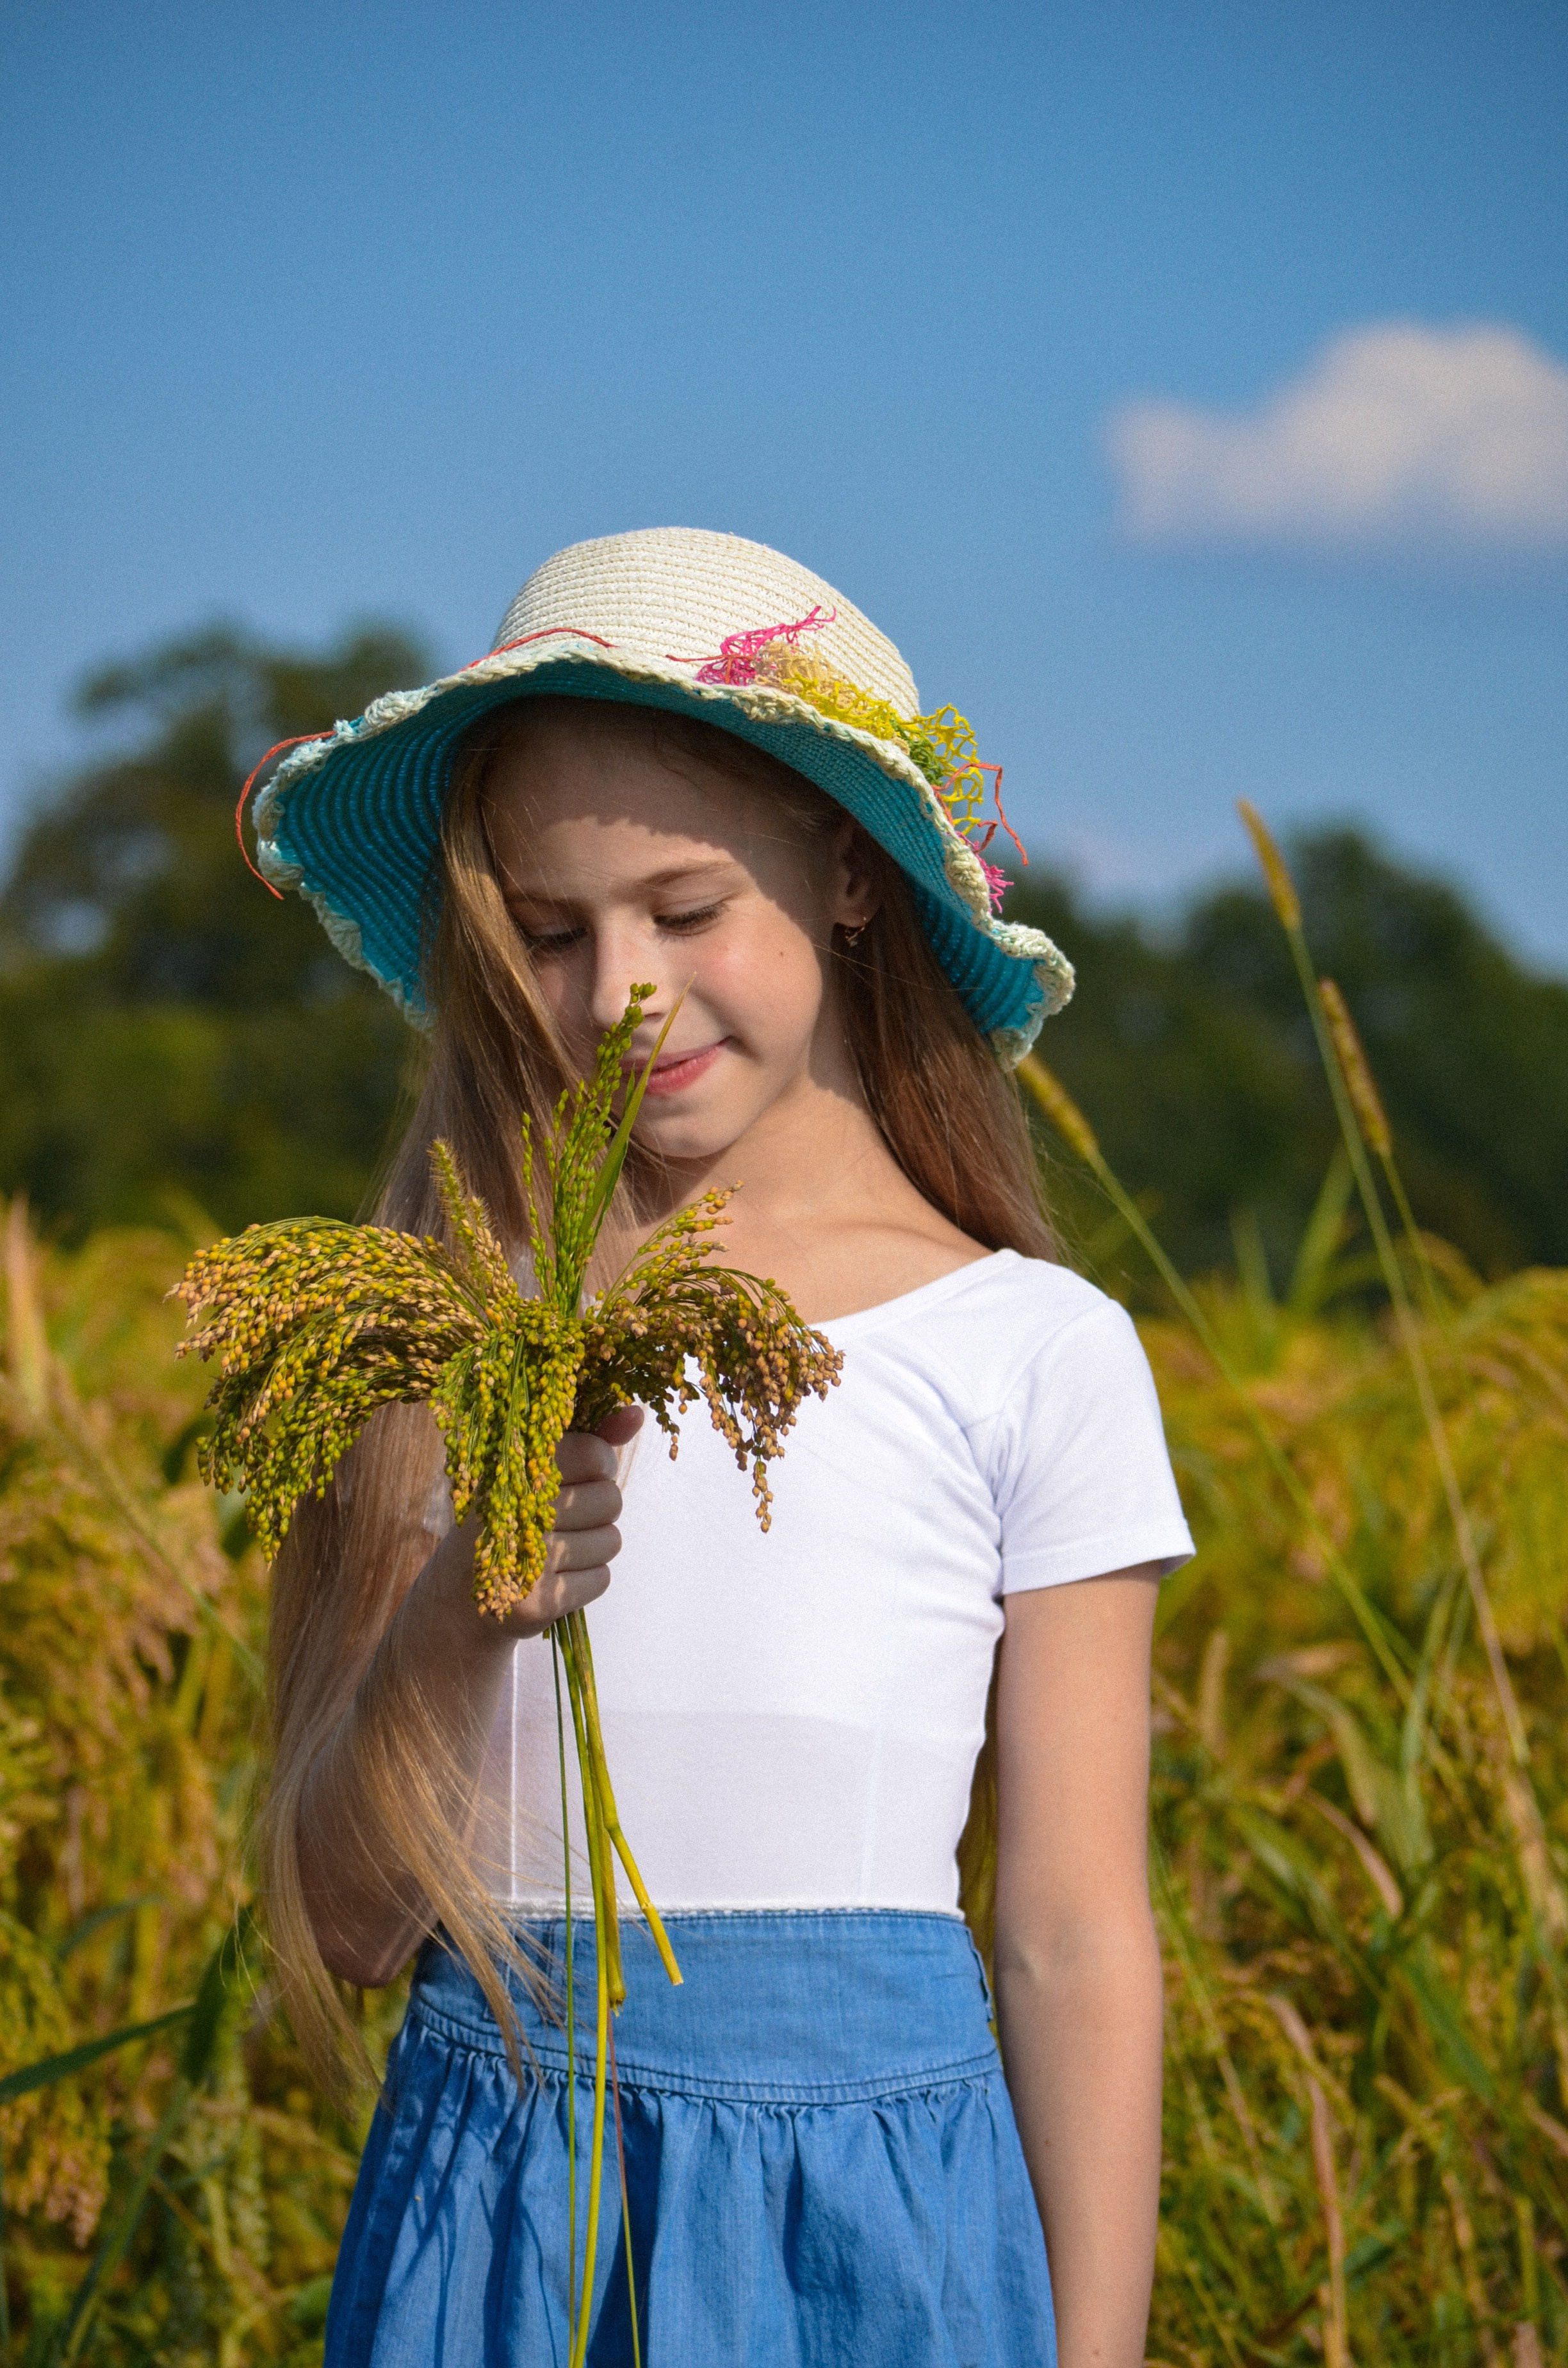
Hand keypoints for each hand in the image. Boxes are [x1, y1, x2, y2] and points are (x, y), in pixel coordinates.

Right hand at [497, 1402, 643, 1637]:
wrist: (461, 1596)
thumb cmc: (512, 1517)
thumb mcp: (538, 1471)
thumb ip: (589, 1439)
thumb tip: (637, 1413)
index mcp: (512, 1467)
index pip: (593, 1454)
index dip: (601, 1464)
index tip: (583, 1474)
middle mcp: (516, 1509)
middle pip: (610, 1500)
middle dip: (598, 1509)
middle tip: (565, 1517)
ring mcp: (525, 1559)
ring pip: (611, 1541)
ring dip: (594, 1545)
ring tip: (558, 1547)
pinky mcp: (537, 1602)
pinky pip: (602, 1578)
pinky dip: (587, 1579)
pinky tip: (555, 1577)